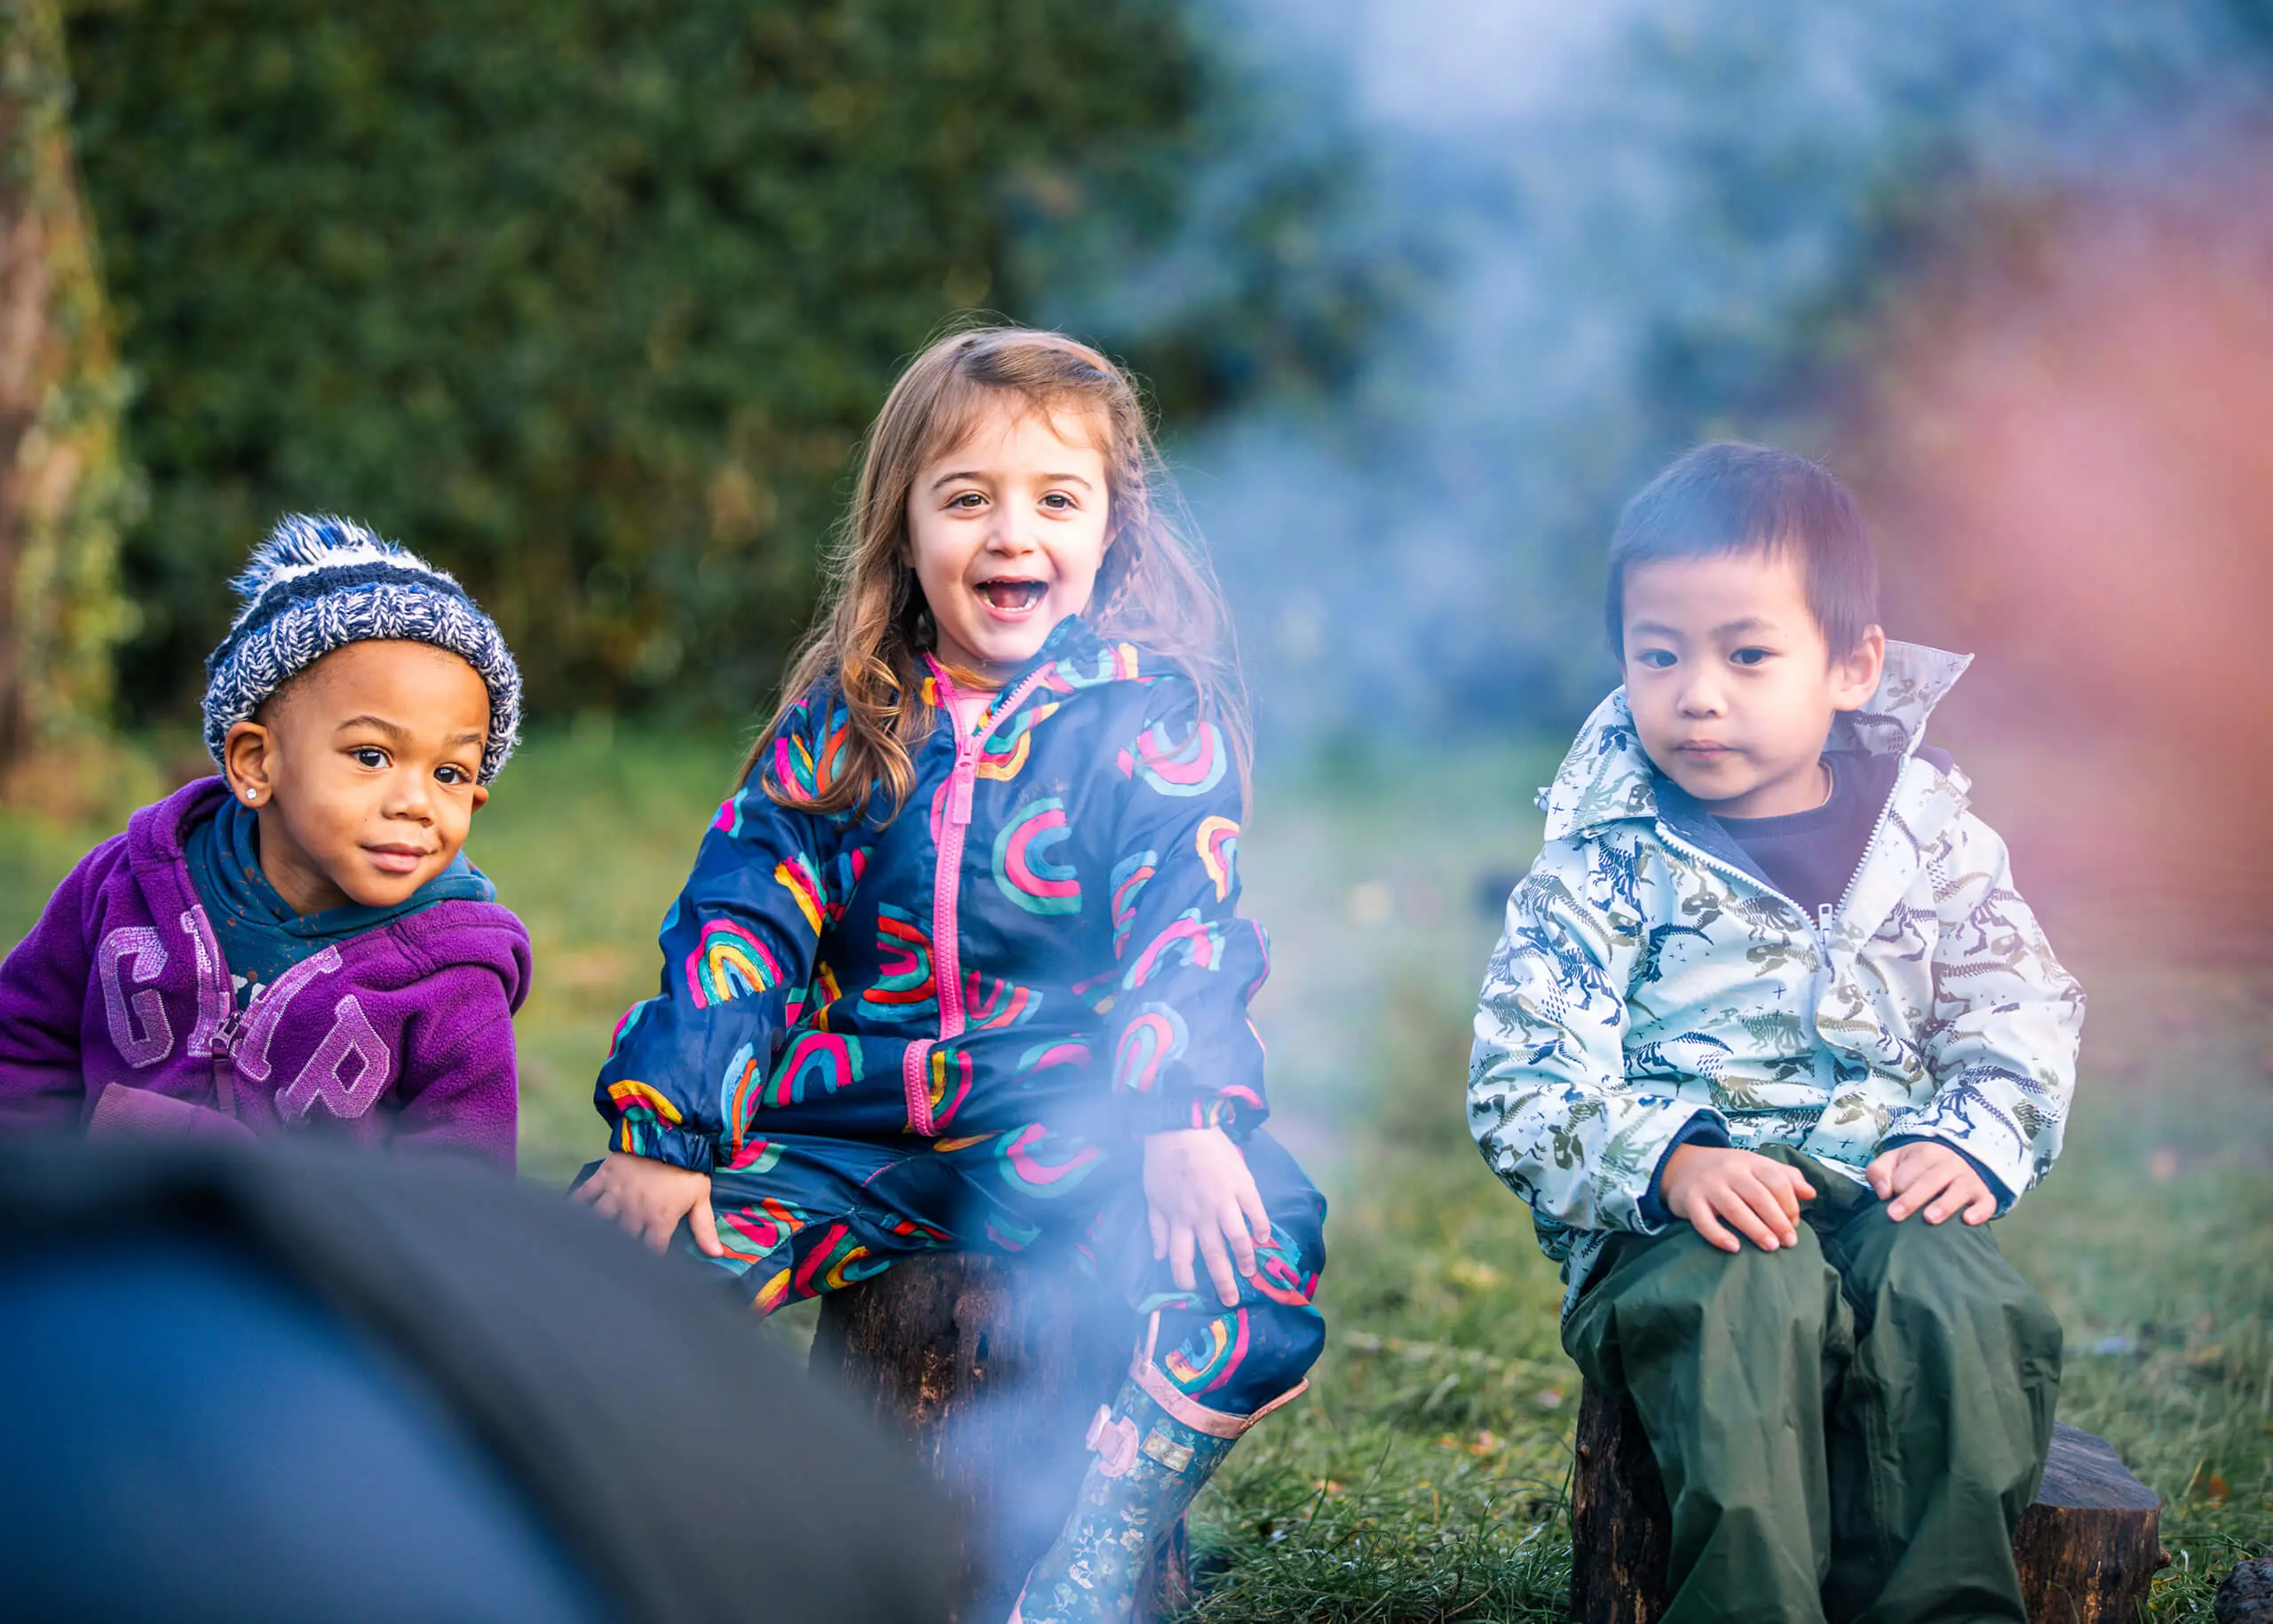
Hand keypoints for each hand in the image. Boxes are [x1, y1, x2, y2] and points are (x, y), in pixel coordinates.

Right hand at [572, 1150, 721, 1255]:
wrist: (670, 1129)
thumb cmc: (688, 1166)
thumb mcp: (701, 1196)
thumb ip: (704, 1228)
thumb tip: (717, 1255)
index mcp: (659, 1218)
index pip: (651, 1251)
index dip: (648, 1262)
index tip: (645, 1269)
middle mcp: (634, 1211)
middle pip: (621, 1239)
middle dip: (618, 1249)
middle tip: (613, 1258)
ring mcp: (616, 1194)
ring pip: (599, 1220)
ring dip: (595, 1231)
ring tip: (589, 1243)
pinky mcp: (604, 1177)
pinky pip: (585, 1194)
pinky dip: (575, 1204)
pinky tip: (566, 1216)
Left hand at [1144, 1128, 1271, 1307]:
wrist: (1180, 1125)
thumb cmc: (1162, 1161)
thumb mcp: (1152, 1196)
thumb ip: (1157, 1228)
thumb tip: (1159, 1256)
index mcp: (1179, 1219)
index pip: (1181, 1259)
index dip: (1185, 1278)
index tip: (1191, 1290)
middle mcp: (1202, 1215)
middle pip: (1214, 1256)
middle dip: (1223, 1282)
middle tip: (1232, 1299)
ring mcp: (1224, 1200)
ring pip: (1238, 1238)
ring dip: (1246, 1258)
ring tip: (1251, 1271)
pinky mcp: (1242, 1184)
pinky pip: (1256, 1211)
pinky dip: (1262, 1226)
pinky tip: (1265, 1238)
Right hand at [1661, 1144, 1815, 1253]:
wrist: (1680, 1165)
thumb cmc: (1727, 1171)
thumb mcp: (1756, 1165)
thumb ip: (1785, 1177)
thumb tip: (1811, 1193)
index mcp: (1750, 1162)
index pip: (1776, 1180)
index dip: (1790, 1204)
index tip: (1794, 1224)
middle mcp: (1729, 1171)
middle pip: (1758, 1196)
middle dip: (1777, 1220)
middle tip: (1789, 1242)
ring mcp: (1708, 1186)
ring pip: (1734, 1209)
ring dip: (1755, 1229)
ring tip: (1771, 1247)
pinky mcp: (1690, 1201)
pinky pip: (1704, 1220)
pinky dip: (1718, 1235)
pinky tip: (1734, 1248)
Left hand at [1867, 1141, 1995, 1224]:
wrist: (1958, 1157)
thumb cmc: (1918, 1164)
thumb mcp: (1895, 1160)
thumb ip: (1879, 1171)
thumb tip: (1883, 1193)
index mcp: (1926, 1153)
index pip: (1908, 1171)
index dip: (1896, 1186)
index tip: (1887, 1199)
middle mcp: (1951, 1163)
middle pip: (1931, 1180)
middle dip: (1911, 1198)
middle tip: (1894, 1215)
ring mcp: (1970, 1178)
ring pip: (1960, 1189)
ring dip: (1945, 1204)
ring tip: (1929, 1219)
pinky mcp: (1985, 1194)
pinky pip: (1987, 1202)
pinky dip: (1980, 1211)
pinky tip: (1968, 1220)